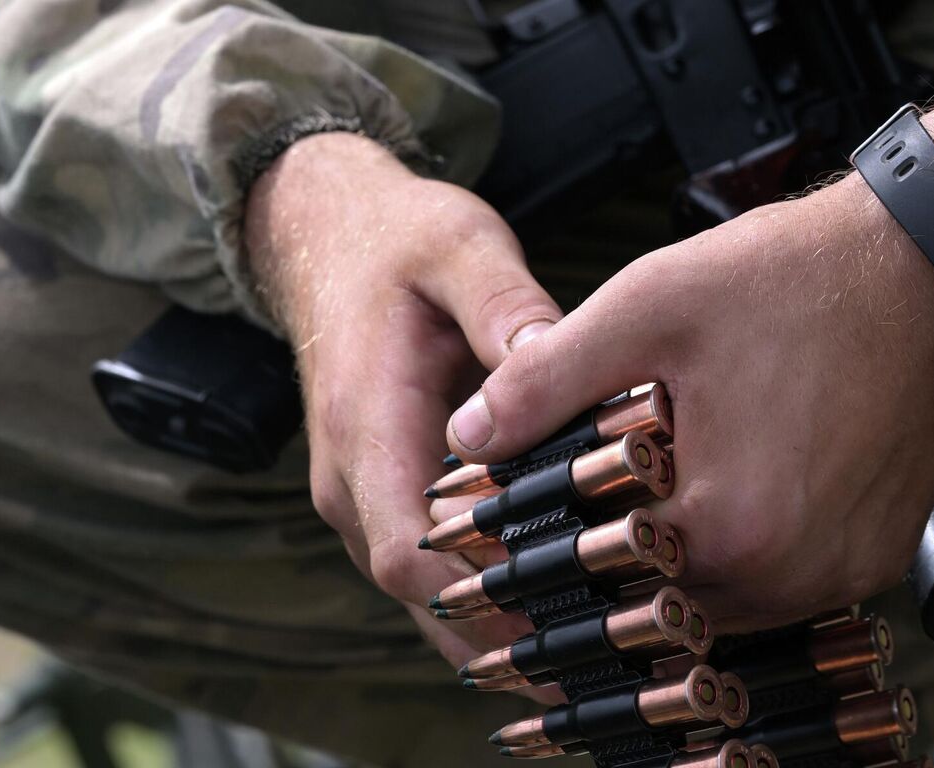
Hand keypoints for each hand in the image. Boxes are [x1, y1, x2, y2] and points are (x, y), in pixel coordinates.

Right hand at [246, 132, 559, 697]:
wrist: (327, 234)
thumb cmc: (398, 242)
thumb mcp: (461, 247)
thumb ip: (507, 304)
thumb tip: (555, 361)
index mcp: (366, 427)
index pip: (411, 551)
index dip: (485, 594)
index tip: (564, 608)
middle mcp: (352, 481)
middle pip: (424, 595)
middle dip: (507, 627)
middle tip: (606, 641)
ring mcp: (364, 496)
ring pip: (428, 593)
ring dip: (500, 619)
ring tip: (595, 633)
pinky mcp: (388, 495)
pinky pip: (434, 565)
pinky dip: (488, 589)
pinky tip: (561, 595)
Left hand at [444, 47, 933, 629]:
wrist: (931, 268)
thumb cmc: (796, 279)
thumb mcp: (647, 307)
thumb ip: (545, 380)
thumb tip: (467, 435)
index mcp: (725, 525)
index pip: (606, 572)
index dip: (562, 544)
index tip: (543, 515)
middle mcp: (792, 572)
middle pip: (668, 602)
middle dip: (629, 559)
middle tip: (608, 495)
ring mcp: (844, 573)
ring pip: (730, 605)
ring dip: (691, 564)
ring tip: (672, 490)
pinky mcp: (880, 559)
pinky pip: (794, 588)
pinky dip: (757, 557)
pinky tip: (742, 492)